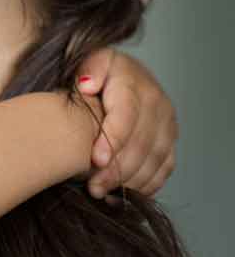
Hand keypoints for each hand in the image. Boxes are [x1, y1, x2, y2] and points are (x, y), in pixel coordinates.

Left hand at [75, 49, 176, 198]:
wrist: (118, 74)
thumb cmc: (94, 72)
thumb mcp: (87, 61)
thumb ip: (87, 70)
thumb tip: (87, 85)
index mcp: (134, 83)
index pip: (126, 115)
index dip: (113, 140)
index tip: (96, 160)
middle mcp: (157, 104)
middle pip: (141, 143)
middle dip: (117, 169)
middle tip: (93, 187)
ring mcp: (166, 123)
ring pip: (154, 159)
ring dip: (130, 181)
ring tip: (102, 193)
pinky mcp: (169, 140)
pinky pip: (164, 167)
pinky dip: (146, 184)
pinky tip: (123, 194)